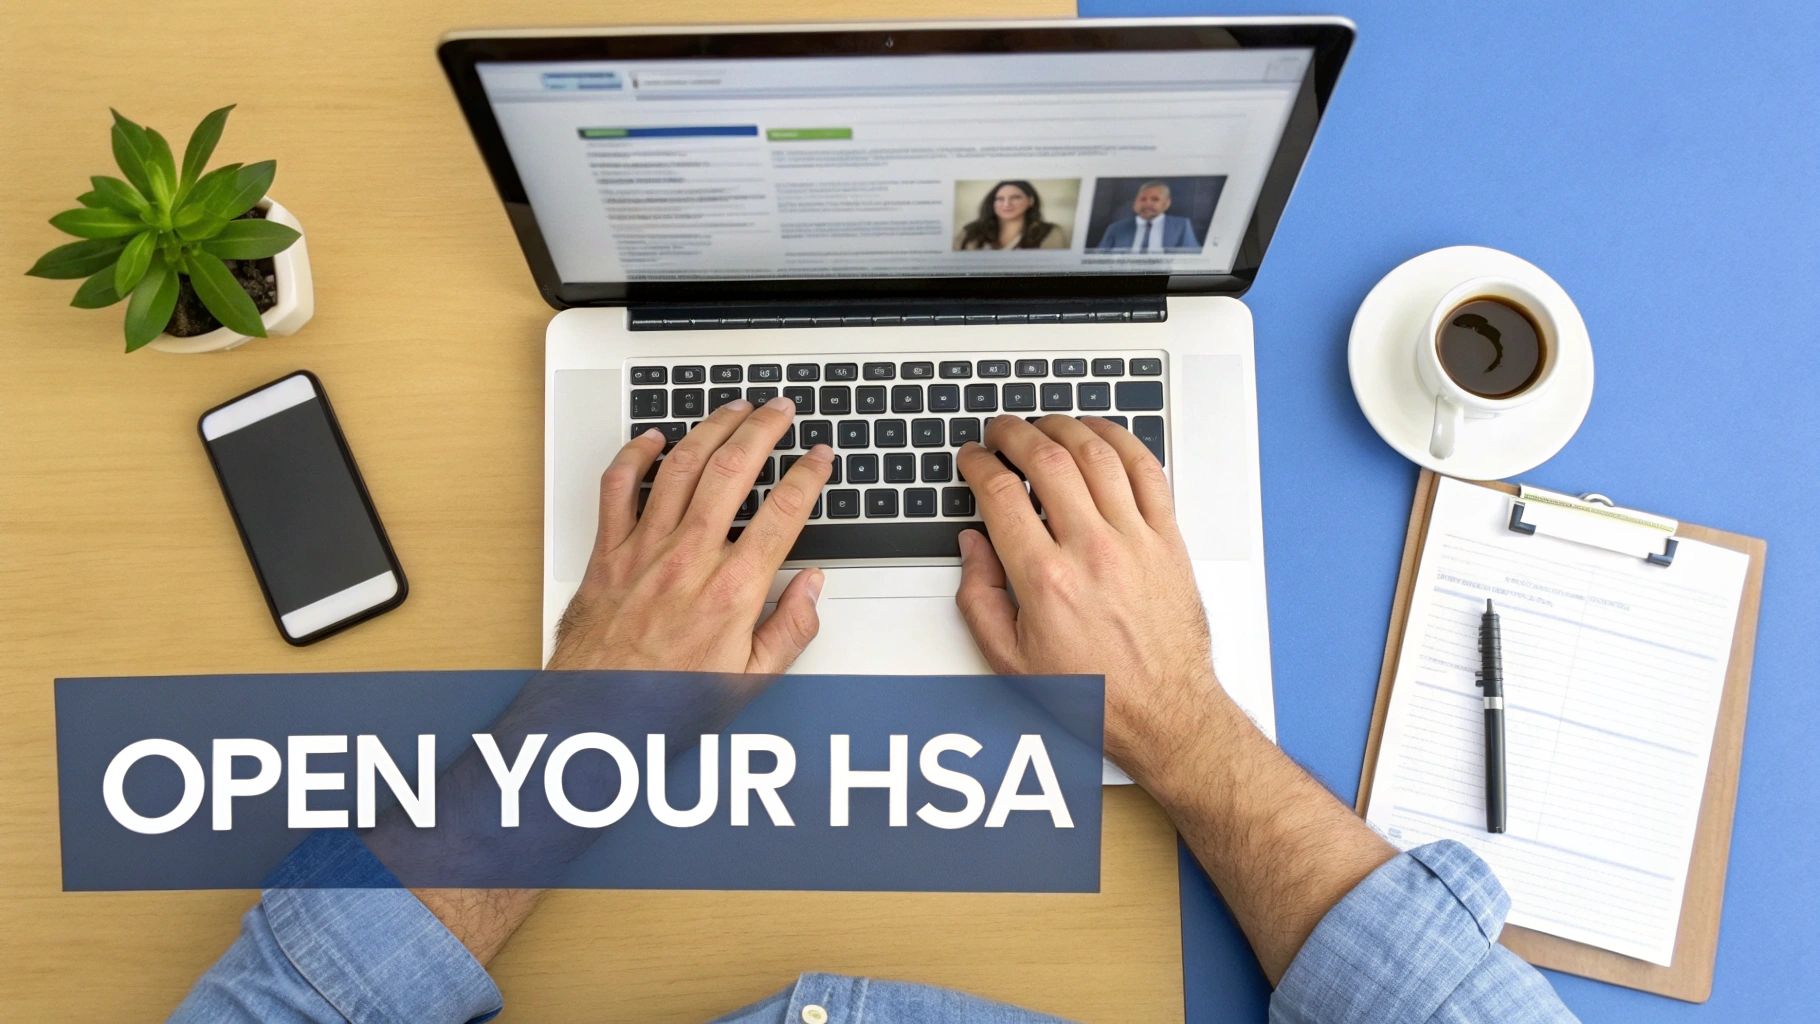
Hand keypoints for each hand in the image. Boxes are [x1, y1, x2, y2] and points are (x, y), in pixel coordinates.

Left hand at [547, 397, 833, 673]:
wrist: (597, 713)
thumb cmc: (668, 701)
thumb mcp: (750, 680)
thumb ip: (790, 630)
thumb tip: (811, 587)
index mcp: (732, 590)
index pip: (783, 513)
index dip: (808, 475)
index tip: (820, 457)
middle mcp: (689, 559)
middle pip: (734, 470)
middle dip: (764, 429)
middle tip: (781, 410)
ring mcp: (645, 549)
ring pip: (682, 466)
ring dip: (712, 427)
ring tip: (735, 408)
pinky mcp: (608, 551)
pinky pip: (618, 487)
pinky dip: (635, 455)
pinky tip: (654, 439)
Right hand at [953, 414, 1225, 778]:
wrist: (1165, 712)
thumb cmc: (1095, 691)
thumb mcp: (1011, 659)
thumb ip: (980, 597)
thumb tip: (972, 547)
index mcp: (1045, 580)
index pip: (1000, 495)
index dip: (977, 464)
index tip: (971, 458)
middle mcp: (1092, 551)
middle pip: (1046, 461)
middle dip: (1014, 433)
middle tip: (1000, 431)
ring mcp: (1135, 541)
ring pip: (1097, 455)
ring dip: (1064, 427)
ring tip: (1044, 424)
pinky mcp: (1168, 540)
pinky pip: (1148, 472)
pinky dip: (1122, 441)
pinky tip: (1102, 434)